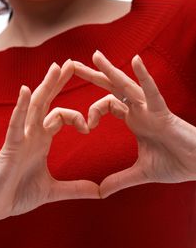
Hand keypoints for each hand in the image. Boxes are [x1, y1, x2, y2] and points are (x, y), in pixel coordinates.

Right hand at [0, 60, 99, 226]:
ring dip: (45, 86)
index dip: (77, 116)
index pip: (61, 116)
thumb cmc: (16, 194)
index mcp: (42, 140)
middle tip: (73, 63)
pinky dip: (21, 106)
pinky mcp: (10, 146)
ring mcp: (21, 138)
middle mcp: (32, 134)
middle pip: (47, 102)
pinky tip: (26, 90)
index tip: (89, 126)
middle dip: (59, 82)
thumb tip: (99, 192)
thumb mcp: (52, 191)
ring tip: (56, 67)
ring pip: (34, 106)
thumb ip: (75, 188)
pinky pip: (16, 123)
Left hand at [74, 51, 195, 197]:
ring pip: (127, 86)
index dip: (92, 111)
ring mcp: (151, 109)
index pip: (107, 104)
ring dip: (111, 70)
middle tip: (72, 65)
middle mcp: (140, 110)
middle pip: (112, 88)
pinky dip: (145, 76)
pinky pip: (153, 92)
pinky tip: (136, 60)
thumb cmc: (176, 163)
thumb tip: (101, 192)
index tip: (85, 126)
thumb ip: (120, 179)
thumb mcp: (141, 172)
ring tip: (94, 56)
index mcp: (134, 120)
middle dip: (93, 76)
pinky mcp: (163, 113)